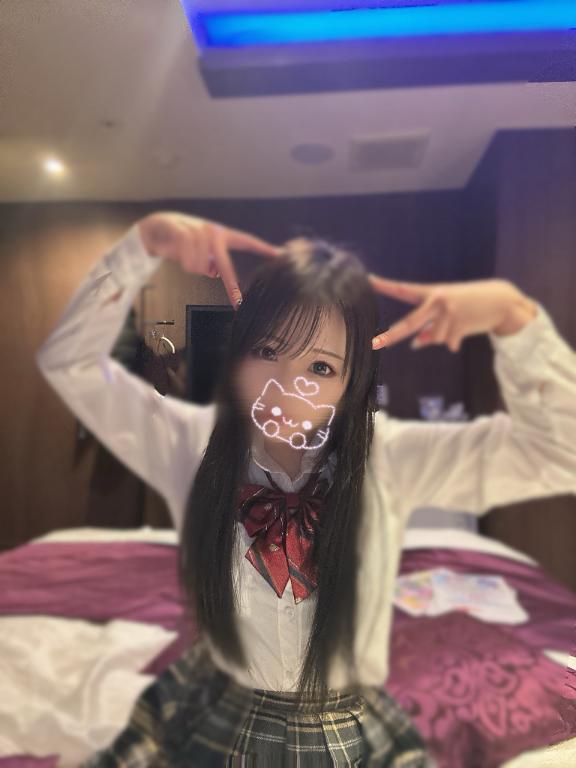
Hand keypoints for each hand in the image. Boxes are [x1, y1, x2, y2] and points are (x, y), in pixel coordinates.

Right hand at [138, 212, 281, 309]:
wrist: (155, 228)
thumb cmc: (179, 242)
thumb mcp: (199, 252)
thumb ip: (210, 262)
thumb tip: (216, 273)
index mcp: (221, 235)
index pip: (246, 241)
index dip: (263, 248)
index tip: (279, 254)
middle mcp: (213, 232)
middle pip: (225, 265)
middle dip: (231, 287)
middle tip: (238, 303)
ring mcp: (199, 231)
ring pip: (200, 267)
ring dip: (190, 266)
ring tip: (183, 255)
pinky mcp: (184, 232)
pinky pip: (188, 261)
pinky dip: (181, 262)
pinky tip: (175, 252)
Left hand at [367, 275, 530, 351]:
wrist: (500, 300)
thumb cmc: (469, 304)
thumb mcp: (448, 309)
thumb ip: (429, 326)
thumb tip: (415, 345)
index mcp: (431, 292)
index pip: (404, 289)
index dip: (385, 285)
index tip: (368, 280)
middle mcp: (437, 301)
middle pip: (409, 323)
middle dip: (391, 336)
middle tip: (375, 344)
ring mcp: (448, 314)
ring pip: (434, 338)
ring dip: (444, 336)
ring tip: (458, 322)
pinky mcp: (459, 326)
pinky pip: (449, 343)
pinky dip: (455, 342)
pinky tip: (465, 330)